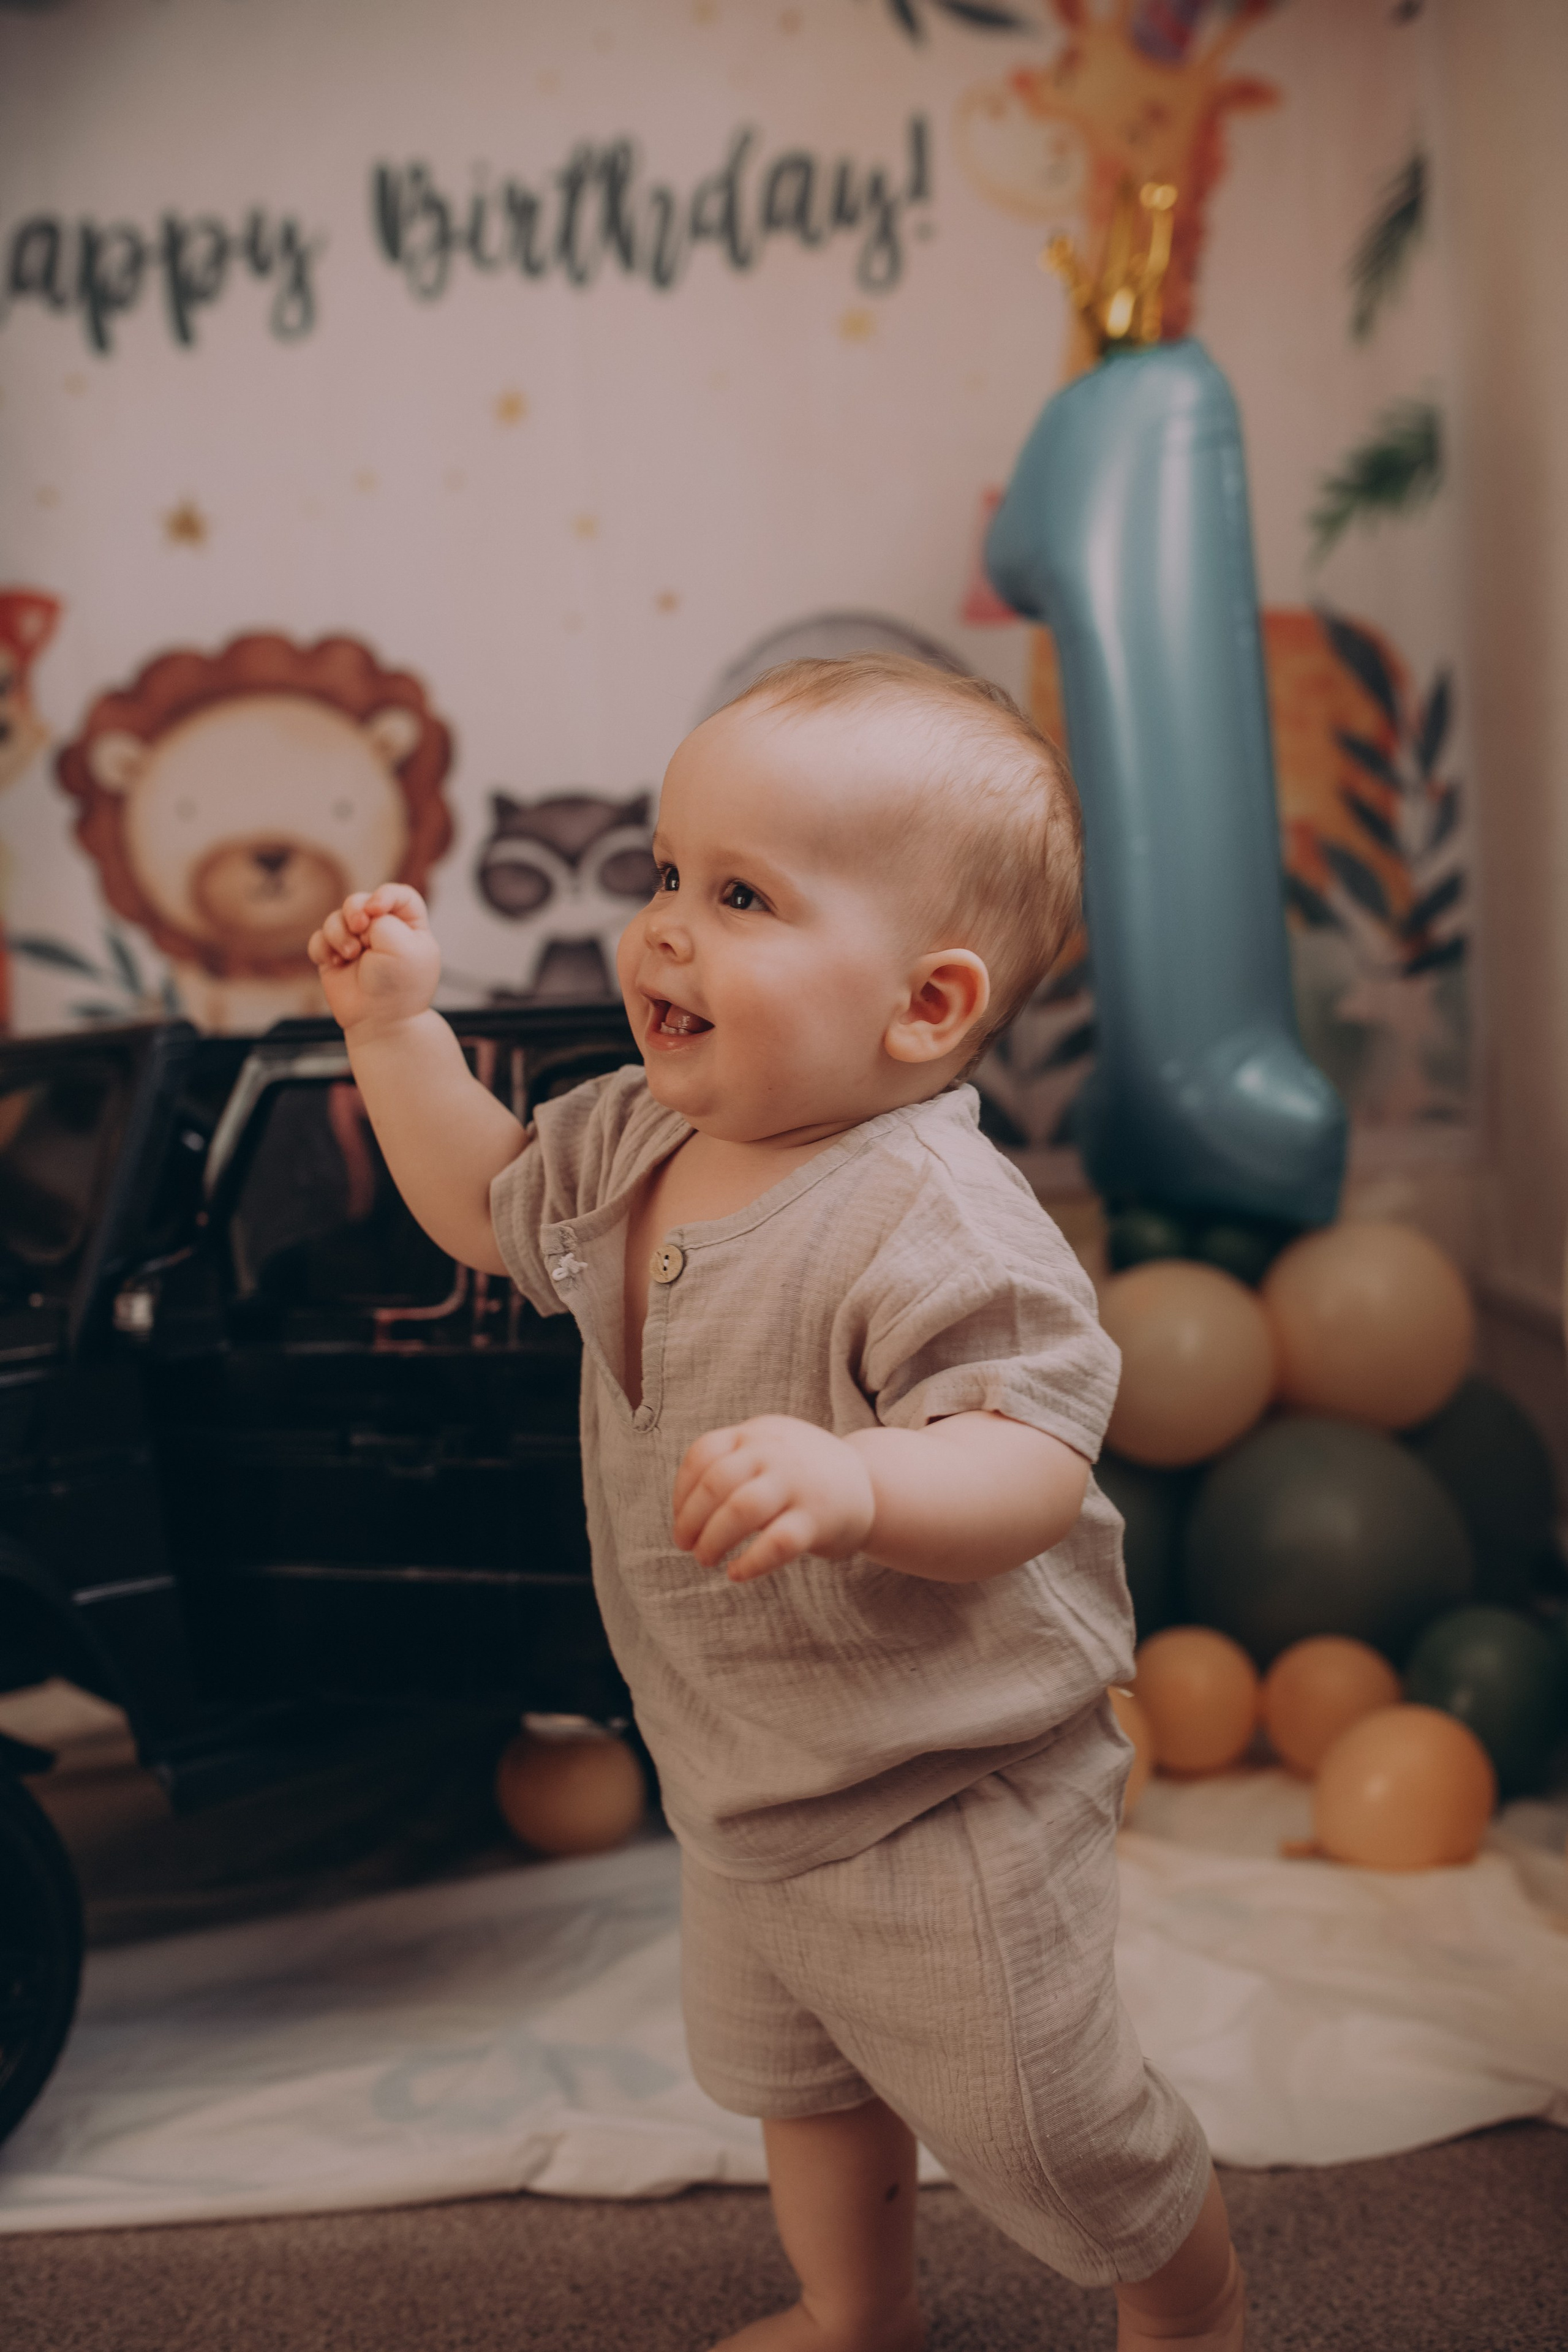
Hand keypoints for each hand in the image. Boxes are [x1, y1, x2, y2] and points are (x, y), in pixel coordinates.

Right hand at [308, 885, 441, 1035]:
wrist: (380, 1023)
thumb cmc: (398, 986)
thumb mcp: (402, 944)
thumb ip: (380, 917)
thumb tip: (357, 919)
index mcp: (409, 927)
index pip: (398, 895)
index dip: (384, 895)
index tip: (376, 909)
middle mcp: (382, 933)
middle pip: (360, 901)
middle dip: (354, 910)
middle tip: (359, 927)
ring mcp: (357, 945)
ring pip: (336, 919)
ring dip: (339, 932)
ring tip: (350, 955)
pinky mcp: (334, 958)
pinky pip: (318, 939)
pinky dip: (323, 948)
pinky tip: (334, 963)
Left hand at [672, 1415, 875, 1582]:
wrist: (868, 1483)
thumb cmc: (801, 1474)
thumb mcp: (768, 1449)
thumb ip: (731, 1463)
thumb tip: (682, 1510)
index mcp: (758, 1433)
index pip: (704, 1453)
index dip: (682, 1490)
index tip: (679, 1517)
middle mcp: (776, 1452)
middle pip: (717, 1483)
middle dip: (691, 1519)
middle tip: (685, 1545)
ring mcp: (798, 1483)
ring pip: (742, 1510)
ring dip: (714, 1540)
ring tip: (706, 1560)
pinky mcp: (818, 1519)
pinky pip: (776, 1544)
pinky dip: (750, 1563)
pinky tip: (737, 1573)